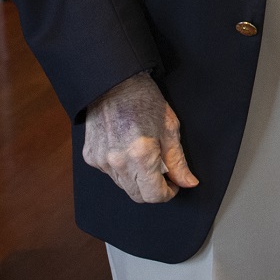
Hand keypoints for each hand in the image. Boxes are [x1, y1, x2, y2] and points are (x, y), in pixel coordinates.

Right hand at [83, 72, 197, 203]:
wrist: (113, 84)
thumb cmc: (144, 100)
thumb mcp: (170, 128)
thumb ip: (177, 160)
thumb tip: (188, 182)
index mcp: (140, 155)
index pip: (153, 195)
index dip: (168, 193)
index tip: (174, 186)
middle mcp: (118, 162)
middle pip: (137, 195)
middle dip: (153, 190)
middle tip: (164, 175)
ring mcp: (101, 161)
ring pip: (123, 186)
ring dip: (137, 180)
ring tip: (146, 157)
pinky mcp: (91, 157)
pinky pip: (110, 174)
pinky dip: (122, 169)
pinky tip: (128, 150)